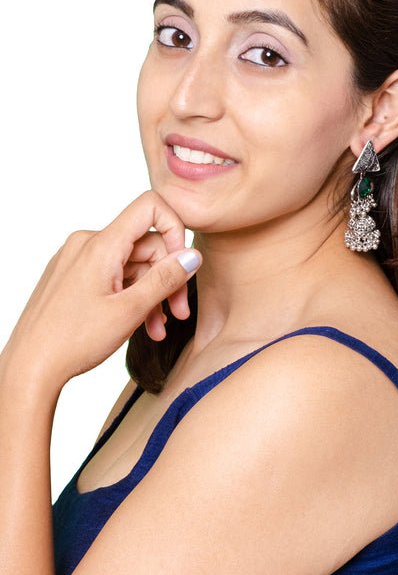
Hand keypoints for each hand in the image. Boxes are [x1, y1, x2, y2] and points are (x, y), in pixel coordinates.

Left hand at [3, 191, 200, 390]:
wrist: (29, 367)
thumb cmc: (71, 341)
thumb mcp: (129, 311)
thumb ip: (165, 279)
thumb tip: (192, 255)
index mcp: (100, 244)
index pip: (149, 207)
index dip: (175, 229)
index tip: (182, 264)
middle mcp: (87, 243)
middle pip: (145, 244)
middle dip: (167, 277)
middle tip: (178, 312)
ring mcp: (78, 259)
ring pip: (131, 264)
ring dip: (150, 293)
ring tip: (158, 327)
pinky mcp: (73, 275)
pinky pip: (113, 274)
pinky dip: (130, 295)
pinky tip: (140, 324)